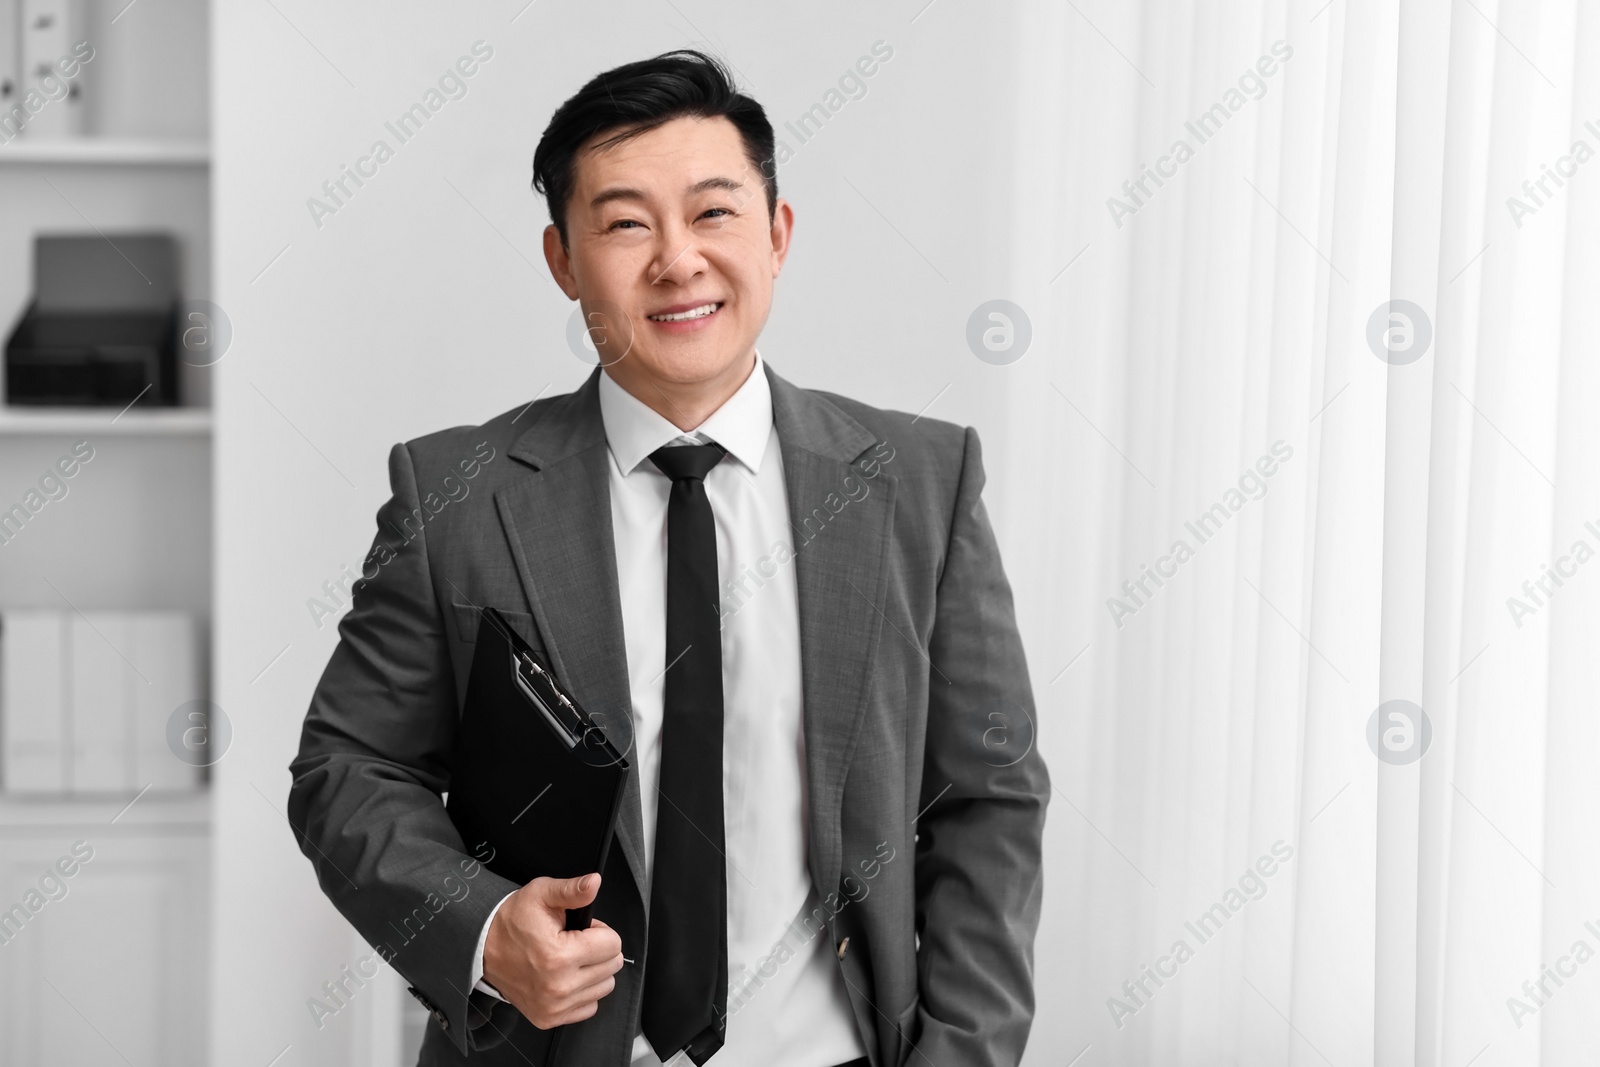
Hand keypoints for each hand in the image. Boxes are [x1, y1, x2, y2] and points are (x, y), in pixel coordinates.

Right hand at [482, 873, 624, 1028]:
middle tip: (574, 942)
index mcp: (559, 956)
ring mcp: (554, 1006)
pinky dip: (584, 991)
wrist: (484, 948)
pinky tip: (567, 977)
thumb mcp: (541, 895)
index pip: (613, 944)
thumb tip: (594, 882)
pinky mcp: (549, 1018)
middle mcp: (558, 986)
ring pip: (604, 987)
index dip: (600, 930)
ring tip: (570, 959)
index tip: (582, 929)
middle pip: (612, 966)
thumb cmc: (512, 921)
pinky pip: (589, 1006)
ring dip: (594, 971)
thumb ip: (572, 890)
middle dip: (599, 950)